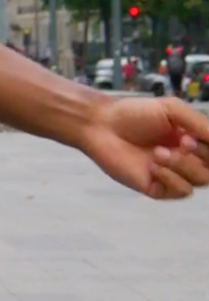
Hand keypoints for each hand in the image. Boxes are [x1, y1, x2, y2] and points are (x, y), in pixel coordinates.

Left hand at [80, 93, 208, 198]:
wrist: (102, 127)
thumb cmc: (135, 114)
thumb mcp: (172, 110)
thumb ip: (199, 123)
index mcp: (191, 139)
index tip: (190, 136)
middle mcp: (185, 157)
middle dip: (198, 156)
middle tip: (181, 142)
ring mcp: (172, 174)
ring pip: (198, 181)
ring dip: (183, 166)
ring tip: (158, 153)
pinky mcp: (156, 188)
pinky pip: (179, 191)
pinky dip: (171, 179)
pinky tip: (153, 167)